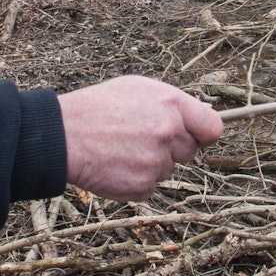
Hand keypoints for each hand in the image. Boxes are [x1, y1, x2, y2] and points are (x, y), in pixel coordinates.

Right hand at [58, 75, 223, 200]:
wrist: (62, 136)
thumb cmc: (97, 108)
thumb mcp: (136, 88)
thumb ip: (170, 104)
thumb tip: (196, 119)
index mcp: (171, 105)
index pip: (212, 128)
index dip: (203, 134)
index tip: (195, 137)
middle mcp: (168, 133)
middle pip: (189, 152)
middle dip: (171, 148)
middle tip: (139, 139)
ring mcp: (156, 162)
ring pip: (167, 170)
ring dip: (150, 165)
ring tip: (120, 150)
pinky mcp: (141, 186)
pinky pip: (149, 187)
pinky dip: (135, 181)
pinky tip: (115, 166)